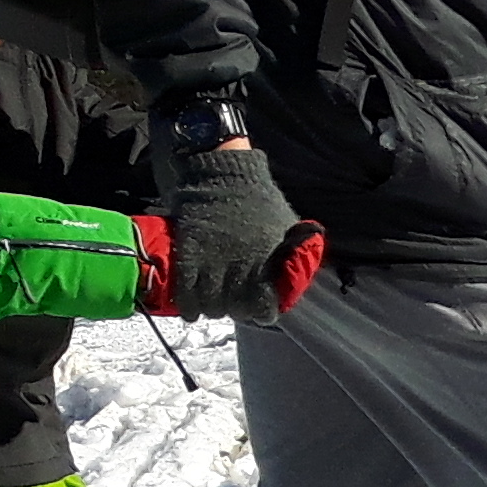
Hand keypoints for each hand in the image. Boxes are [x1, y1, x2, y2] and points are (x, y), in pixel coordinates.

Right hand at [146, 143, 323, 322]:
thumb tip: (300, 274)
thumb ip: (296, 253)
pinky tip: (191, 310)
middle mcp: (239, 270)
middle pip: (235, 310)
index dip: (262, 312)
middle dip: (235, 310)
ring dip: (212, 309)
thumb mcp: (287, 227)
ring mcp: (212, 264)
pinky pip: (185, 292)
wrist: (222, 175)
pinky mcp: (188, 255)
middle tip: (233, 303)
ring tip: (213, 302)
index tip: (259, 309)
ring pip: (210, 305)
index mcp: (266, 266)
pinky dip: (188, 305)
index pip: (265, 308)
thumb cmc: (258, 201)